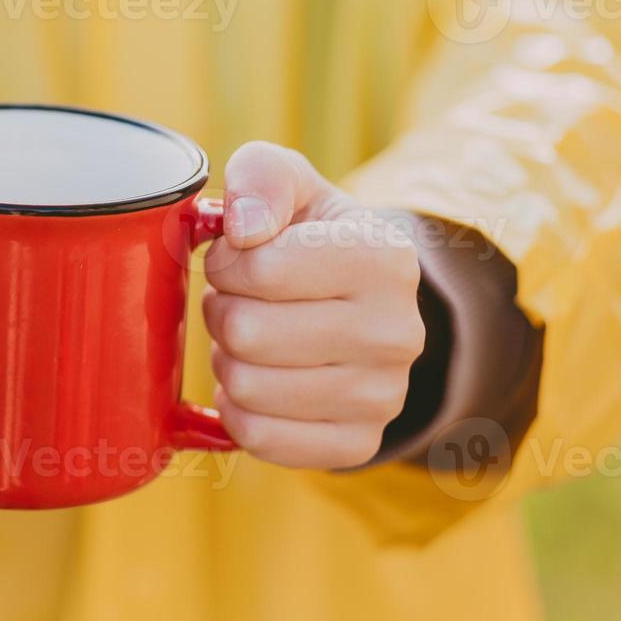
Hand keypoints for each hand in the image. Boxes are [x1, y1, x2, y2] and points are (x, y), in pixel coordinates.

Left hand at [203, 142, 425, 469]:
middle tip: (242, 301)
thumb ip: (261, 176)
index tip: (240, 257)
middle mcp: (398, 332)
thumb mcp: (292, 184)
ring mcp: (384, 396)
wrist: (358, 305)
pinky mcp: (357, 443)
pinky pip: (258, 437)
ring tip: (253, 338)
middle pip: (246, 332)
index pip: (260, 268)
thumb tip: (242, 228)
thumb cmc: (310, 238)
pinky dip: (237, 410)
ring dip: (228, 359)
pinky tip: (257, 381)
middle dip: (223, 311)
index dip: (227, 262)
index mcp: (386, 258)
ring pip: (245, 387)